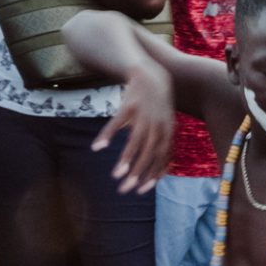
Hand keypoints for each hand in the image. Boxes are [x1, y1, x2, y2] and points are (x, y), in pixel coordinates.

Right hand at [91, 62, 173, 193]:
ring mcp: (144, 115)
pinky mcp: (129, 105)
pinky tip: (98, 147)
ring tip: (116, 176)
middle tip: (126, 190)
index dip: (153, 174)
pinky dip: (107, 135)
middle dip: (138, 174)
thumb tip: (163, 168)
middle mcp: (158, 125)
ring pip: (135, 142)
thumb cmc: (158, 105)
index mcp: (167, 131)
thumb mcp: (165, 124)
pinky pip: (117, 123)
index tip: (142, 190)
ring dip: (126, 160)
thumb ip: (162, 144)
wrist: (151, 75)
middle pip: (149, 153)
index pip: (162, 157)